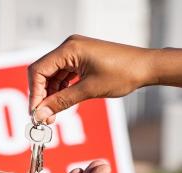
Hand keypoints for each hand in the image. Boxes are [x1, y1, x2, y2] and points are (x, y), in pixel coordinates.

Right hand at [28, 34, 156, 122]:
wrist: (146, 67)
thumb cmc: (123, 73)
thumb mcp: (89, 90)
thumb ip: (62, 102)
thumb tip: (41, 114)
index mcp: (69, 49)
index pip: (38, 70)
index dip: (35, 94)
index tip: (36, 113)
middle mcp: (69, 47)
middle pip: (43, 73)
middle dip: (42, 96)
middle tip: (44, 117)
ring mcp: (75, 53)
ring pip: (52, 76)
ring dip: (51, 95)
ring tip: (53, 115)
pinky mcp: (81, 59)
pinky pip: (63, 75)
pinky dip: (61, 90)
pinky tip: (62, 103)